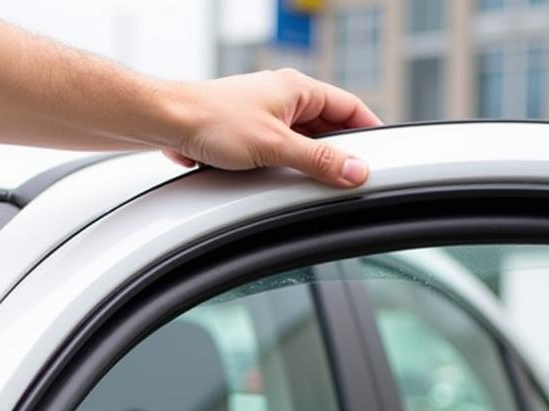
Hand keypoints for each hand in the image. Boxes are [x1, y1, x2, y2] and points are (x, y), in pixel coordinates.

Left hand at [162, 68, 380, 185]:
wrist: (168, 122)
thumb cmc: (214, 122)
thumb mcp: (276, 146)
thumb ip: (318, 160)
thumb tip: (355, 171)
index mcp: (298, 89)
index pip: (350, 107)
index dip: (369, 131)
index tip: (379, 155)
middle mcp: (283, 97)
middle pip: (326, 126)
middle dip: (338, 151)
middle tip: (349, 178)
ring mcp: (263, 114)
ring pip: (300, 139)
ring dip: (309, 160)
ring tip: (316, 183)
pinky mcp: (244, 132)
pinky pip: (277, 149)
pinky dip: (284, 165)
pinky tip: (282, 182)